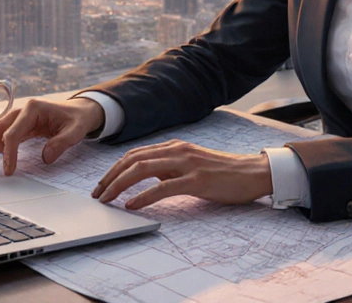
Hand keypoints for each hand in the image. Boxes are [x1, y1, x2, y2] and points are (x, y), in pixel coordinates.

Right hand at [0, 97, 104, 176]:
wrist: (78, 111)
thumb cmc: (76, 120)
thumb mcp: (76, 131)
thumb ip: (62, 143)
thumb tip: (46, 158)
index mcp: (33, 108)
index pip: (13, 132)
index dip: (8, 153)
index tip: (9, 171)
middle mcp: (20, 110)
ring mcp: (16, 116)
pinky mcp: (15, 124)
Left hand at [92, 140, 272, 209]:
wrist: (254, 172)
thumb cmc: (223, 173)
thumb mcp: (190, 165)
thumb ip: (169, 168)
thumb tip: (144, 177)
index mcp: (174, 147)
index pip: (135, 154)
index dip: (114, 169)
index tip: (101, 185)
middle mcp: (177, 151)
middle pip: (133, 160)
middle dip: (110, 177)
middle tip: (97, 194)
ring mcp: (186, 164)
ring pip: (142, 169)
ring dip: (120, 185)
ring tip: (107, 199)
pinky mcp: (196, 180)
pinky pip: (163, 187)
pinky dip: (143, 196)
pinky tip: (132, 205)